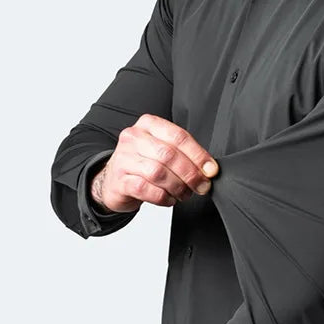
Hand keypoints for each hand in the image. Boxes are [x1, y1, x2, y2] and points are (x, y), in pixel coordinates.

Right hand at [91, 113, 219, 211]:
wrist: (113, 181)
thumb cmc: (142, 164)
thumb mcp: (161, 150)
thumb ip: (183, 154)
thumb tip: (208, 169)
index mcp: (148, 125)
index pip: (178, 136)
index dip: (198, 155)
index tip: (211, 170)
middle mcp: (133, 138)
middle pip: (169, 155)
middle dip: (190, 174)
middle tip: (201, 186)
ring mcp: (124, 159)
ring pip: (158, 173)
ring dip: (177, 187)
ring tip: (184, 193)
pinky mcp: (120, 180)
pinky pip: (147, 190)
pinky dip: (163, 197)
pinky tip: (169, 199)